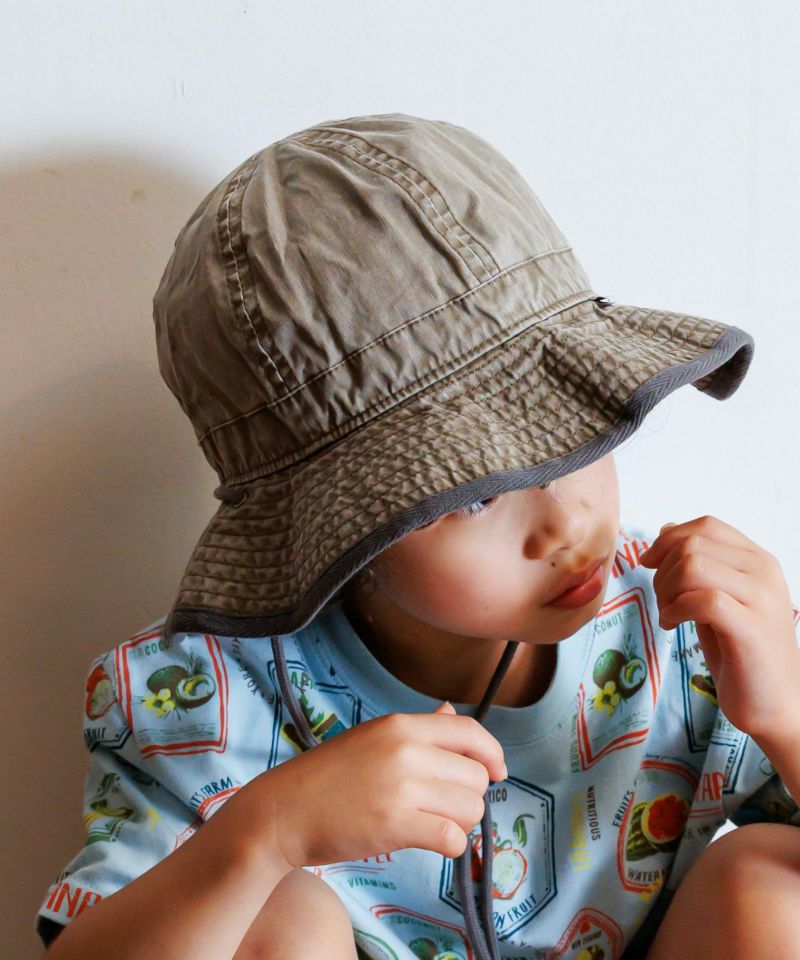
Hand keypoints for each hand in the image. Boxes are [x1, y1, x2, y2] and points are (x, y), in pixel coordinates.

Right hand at [262, 700, 507, 867]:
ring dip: (460, 822)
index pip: (469, 731)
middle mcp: (406, 751)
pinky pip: (452, 837)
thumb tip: (451, 711)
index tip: (497, 772)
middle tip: (443, 806)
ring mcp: (402, 788)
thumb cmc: (328, 776)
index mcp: (401, 725)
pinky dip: (451, 845)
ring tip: (433, 823)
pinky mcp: (396, 825)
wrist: (285, 810)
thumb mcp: (372, 737)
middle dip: (469, 796)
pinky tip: (432, 842)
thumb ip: (418, 728)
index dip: (491, 753)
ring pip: (470, 808)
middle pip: (475, 775)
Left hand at [639, 515, 799, 739]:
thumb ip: (699, 564)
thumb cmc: (741, 653)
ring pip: (693, 566)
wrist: (774, 705)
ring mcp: (762, 598)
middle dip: (662, 570)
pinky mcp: (752, 628)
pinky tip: (672, 626)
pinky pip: (701, 600)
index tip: (649, 563)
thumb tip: (666, 528)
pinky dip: (675, 610)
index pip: (707, 525)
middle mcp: (765, 572)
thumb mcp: (716, 599)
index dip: (668, 539)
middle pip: (693, 544)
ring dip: (666, 591)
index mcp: (758, 559)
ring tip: (669, 615)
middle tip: (662, 601)